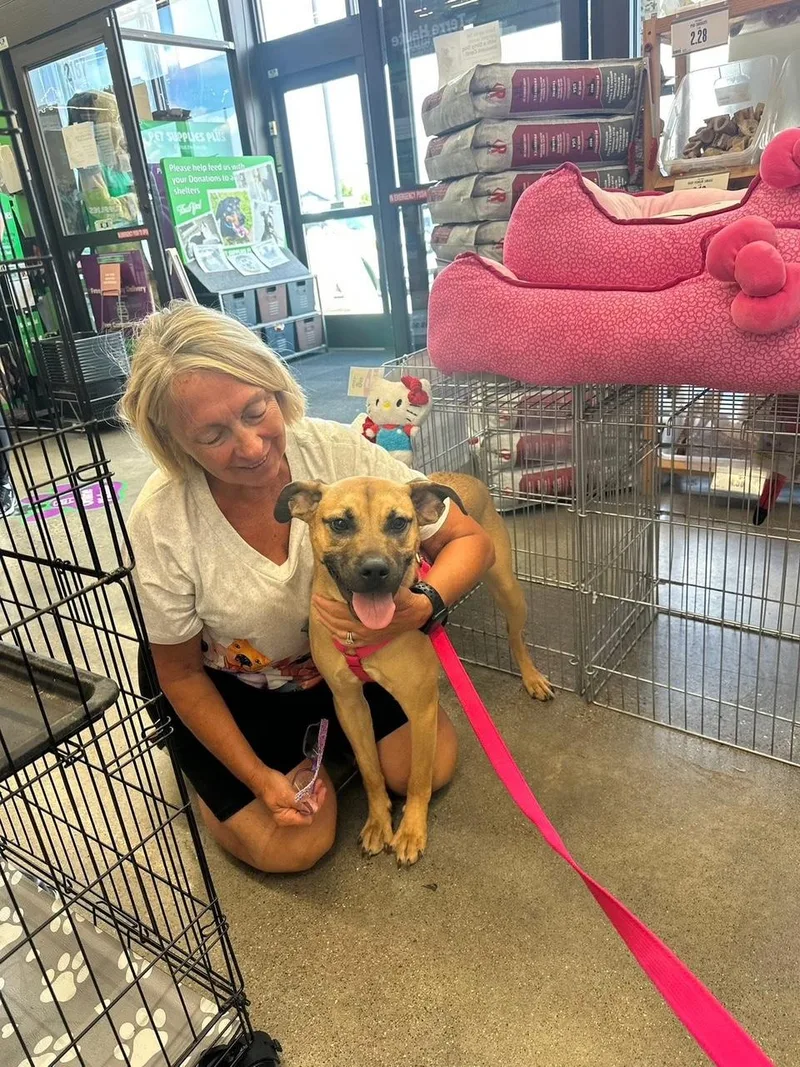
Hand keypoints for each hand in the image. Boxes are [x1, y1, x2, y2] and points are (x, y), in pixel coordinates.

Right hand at [250, 764, 326, 826]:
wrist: (261, 776)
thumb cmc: (272, 785)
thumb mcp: (288, 794)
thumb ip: (301, 803)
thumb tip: (315, 809)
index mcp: (286, 819)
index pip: (307, 818)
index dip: (315, 806)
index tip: (321, 792)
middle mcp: (287, 818)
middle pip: (308, 812)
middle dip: (316, 799)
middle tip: (321, 786)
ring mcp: (288, 811)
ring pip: (306, 806)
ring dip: (313, 795)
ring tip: (319, 784)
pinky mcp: (289, 803)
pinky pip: (302, 801)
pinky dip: (308, 794)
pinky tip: (313, 786)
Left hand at [312, 586, 432, 645]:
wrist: (420, 615)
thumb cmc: (409, 602)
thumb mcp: (399, 594)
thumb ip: (385, 592)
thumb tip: (370, 588)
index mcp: (369, 620)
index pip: (341, 613)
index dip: (327, 606)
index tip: (317, 597)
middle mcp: (366, 632)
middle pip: (337, 623)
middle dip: (323, 612)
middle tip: (314, 601)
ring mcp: (367, 638)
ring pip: (340, 633)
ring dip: (327, 623)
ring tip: (319, 613)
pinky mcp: (370, 640)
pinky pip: (349, 641)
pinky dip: (337, 636)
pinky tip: (332, 630)